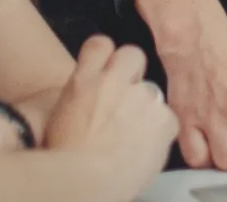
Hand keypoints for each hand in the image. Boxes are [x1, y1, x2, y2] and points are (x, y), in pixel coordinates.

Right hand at [41, 37, 178, 197]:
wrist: (86, 180)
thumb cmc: (64, 160)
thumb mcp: (58, 119)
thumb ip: (79, 98)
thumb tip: (86, 97)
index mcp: (83, 81)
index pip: (99, 44)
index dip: (105, 56)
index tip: (106, 68)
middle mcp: (114, 82)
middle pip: (132, 55)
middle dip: (132, 71)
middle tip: (126, 98)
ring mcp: (142, 97)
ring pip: (153, 89)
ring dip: (146, 106)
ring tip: (132, 134)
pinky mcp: (164, 118)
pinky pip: (168, 118)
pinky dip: (161, 131)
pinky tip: (145, 148)